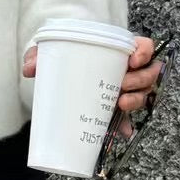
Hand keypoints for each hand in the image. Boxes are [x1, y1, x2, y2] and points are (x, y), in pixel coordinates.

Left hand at [22, 35, 160, 140]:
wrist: (60, 73)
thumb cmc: (63, 56)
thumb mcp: (51, 51)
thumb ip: (39, 55)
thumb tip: (29, 69)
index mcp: (118, 50)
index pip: (144, 46)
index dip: (145, 52)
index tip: (133, 61)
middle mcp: (127, 69)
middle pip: (149, 73)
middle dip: (140, 80)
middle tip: (122, 85)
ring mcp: (124, 89)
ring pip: (143, 94)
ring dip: (136, 99)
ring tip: (120, 104)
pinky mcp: (116, 108)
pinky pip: (127, 118)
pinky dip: (125, 126)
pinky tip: (122, 133)